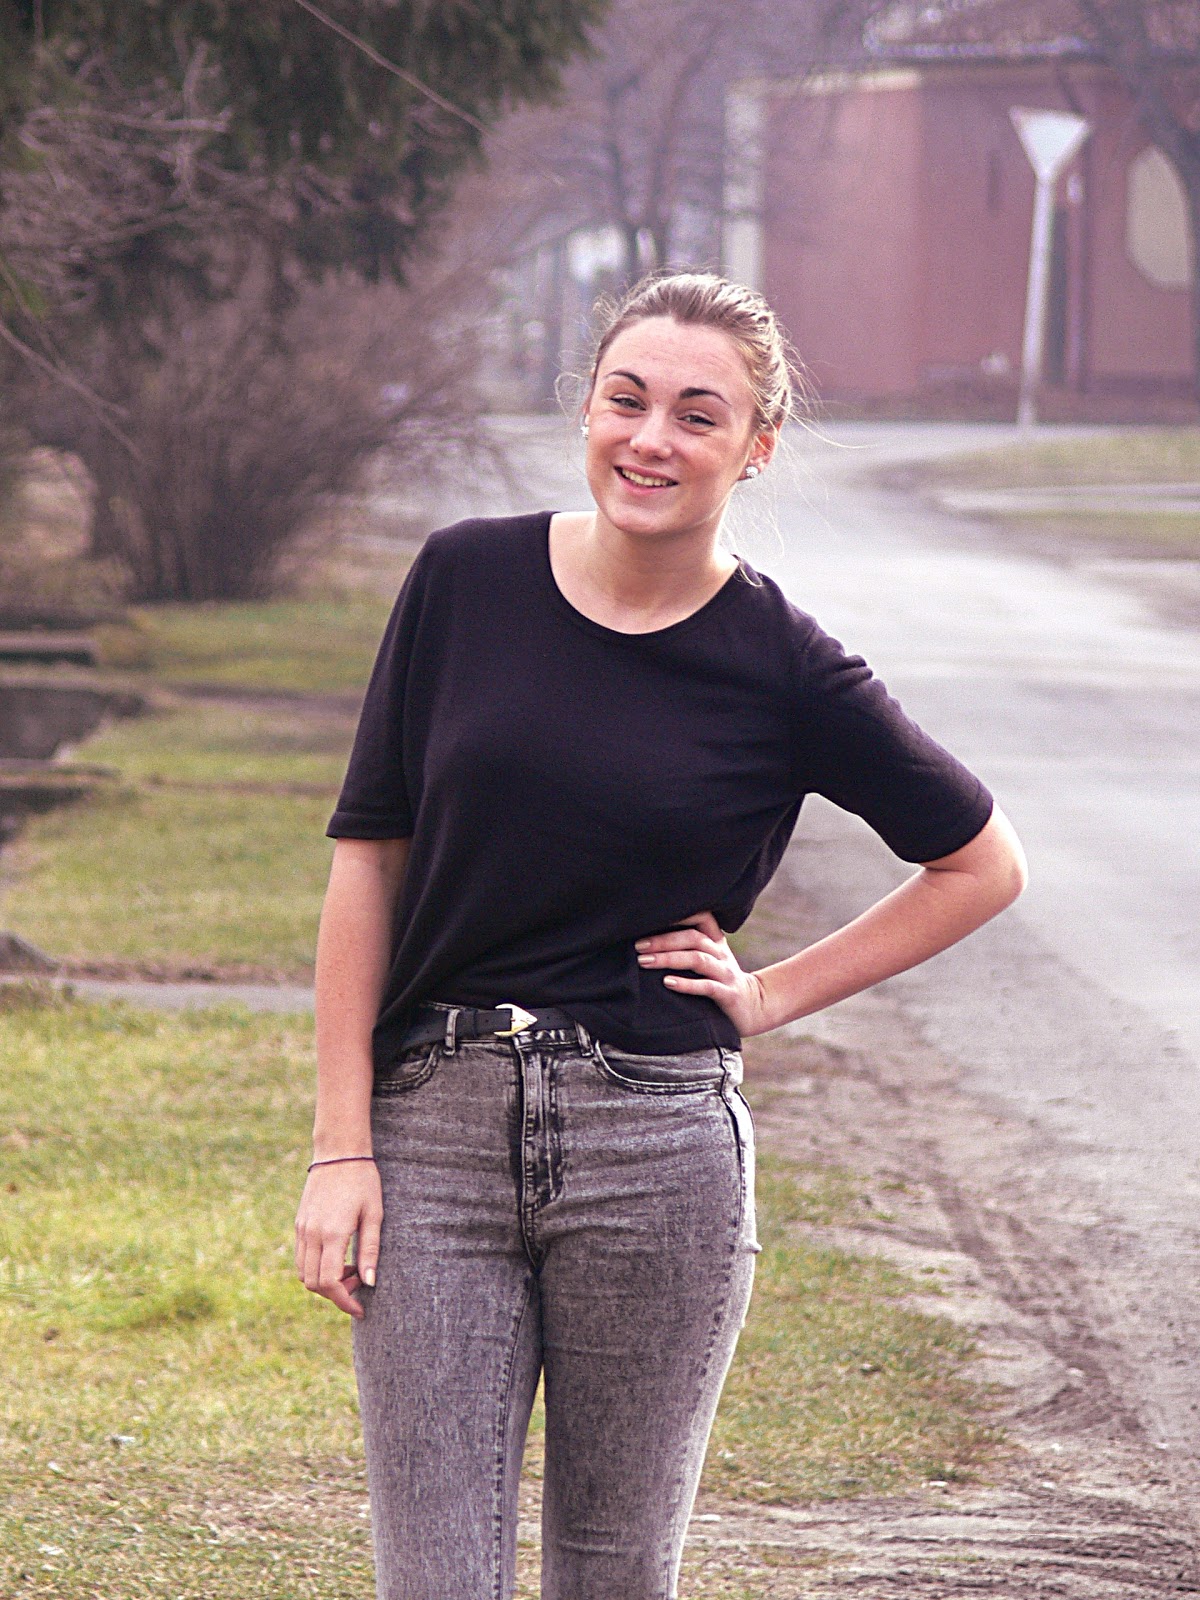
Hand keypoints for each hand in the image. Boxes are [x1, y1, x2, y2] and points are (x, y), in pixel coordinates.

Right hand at [294, 1160, 382, 1318]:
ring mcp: (302, 1229)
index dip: (344, 1302)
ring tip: (349, 1270)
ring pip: (304, 1273)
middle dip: (336, 1294)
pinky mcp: (299, 1224)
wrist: (339, 1153)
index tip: (359, 1310)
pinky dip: (316, 1268)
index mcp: (332, 1234)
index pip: (329, 1283)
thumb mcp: (374, 1215)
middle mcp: (312, 1234)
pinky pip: (302, 1258)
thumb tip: (370, 1282)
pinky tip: (338, 1257)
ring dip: (324, 1282)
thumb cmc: (363, 1181)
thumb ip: (370, 1250)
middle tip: (358, 1283)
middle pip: (314, 1284)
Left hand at [635, 911, 772, 1035]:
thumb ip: (687, 948)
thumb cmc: (719, 981)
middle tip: (638, 946)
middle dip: (663, 940)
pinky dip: (686, 984)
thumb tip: (645, 941)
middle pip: (693, 938)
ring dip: (669, 959)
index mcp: (715, 941)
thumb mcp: (708, 959)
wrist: (752, 1007)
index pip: (701, 917)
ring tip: (645, 962)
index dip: (679, 914)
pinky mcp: (728, 994)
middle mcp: (720, 953)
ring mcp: (726, 973)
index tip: (652, 916)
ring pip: (697, 959)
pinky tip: (668, 983)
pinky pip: (707, 986)